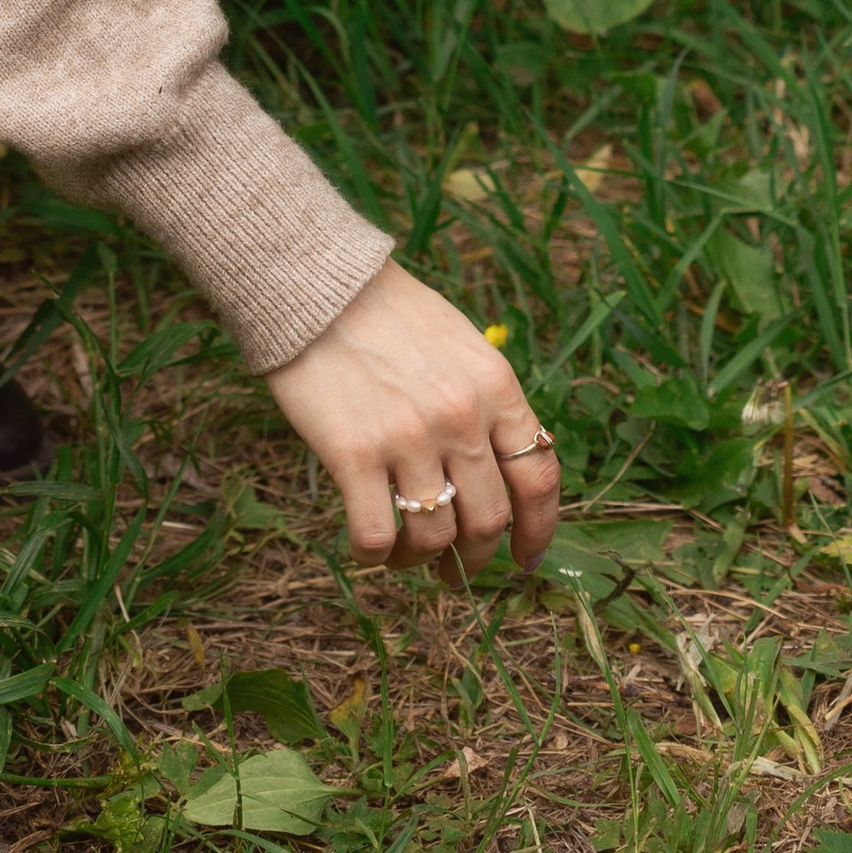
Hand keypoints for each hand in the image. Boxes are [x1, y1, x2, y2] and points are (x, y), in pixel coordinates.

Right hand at [261, 258, 559, 573]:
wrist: (313, 283)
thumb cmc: (384, 312)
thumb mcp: (459, 344)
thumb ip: (484, 403)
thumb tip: (496, 472)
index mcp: (495, 386)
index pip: (538, 478)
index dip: (537, 530)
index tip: (525, 558)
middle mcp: (461, 416)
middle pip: (488, 519)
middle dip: (475, 557)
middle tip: (454, 569)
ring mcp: (408, 437)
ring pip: (434, 537)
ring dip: (422, 561)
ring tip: (405, 558)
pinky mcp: (354, 453)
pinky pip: (377, 536)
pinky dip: (376, 556)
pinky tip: (368, 549)